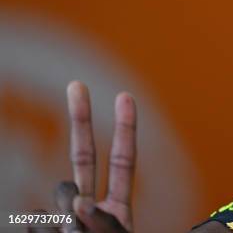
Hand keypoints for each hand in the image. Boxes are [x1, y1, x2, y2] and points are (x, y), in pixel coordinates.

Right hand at [30, 81, 136, 231]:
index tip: (124, 96)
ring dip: (69, 211)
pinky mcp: (40, 228)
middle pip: (84, 154)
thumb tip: (80, 203)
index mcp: (118, 209)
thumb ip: (104, 224)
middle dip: (81, 119)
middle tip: (77, 84)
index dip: (125, 128)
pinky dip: (45, 230)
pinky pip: (38, 220)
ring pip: (62, 192)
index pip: (123, 161)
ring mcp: (62, 218)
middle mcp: (90, 207)